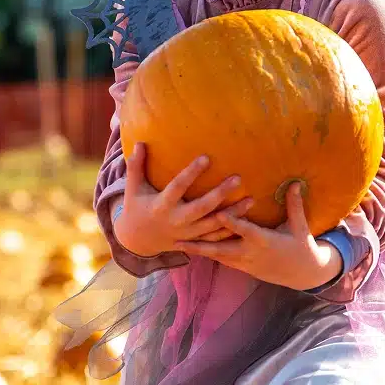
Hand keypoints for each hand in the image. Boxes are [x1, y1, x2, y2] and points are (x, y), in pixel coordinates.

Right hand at [114, 143, 253, 257]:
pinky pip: (215, 238)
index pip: (177, 187)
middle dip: (220, 194)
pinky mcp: (194, 242)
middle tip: (238, 179)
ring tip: (251, 200)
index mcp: (161, 205)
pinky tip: (247, 218)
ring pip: (213, 225)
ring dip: (233, 213)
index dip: (191, 173)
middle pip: (201, 208)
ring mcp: (187, 234)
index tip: (206, 157)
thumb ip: (136, 166)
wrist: (139, 241)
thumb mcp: (133, 188)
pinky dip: (231, 230)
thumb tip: (139, 143)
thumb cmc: (137, 208)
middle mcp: (176, 221)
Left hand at [175, 182, 343, 289]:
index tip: (216, 213)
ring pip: (218, 257)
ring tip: (176, 245)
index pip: (244, 230)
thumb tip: (294, 182)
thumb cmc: (301, 246)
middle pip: (222, 248)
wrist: (303, 273)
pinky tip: (192, 250)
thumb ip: (294, 204)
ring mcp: (245, 263)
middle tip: (178, 239)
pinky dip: (208, 255)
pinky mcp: (243, 268)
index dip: (230, 222)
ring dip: (199, 251)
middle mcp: (250, 253)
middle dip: (200, 244)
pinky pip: (222, 261)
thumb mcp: (300, 226)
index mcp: (264, 241)